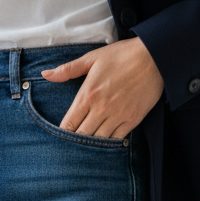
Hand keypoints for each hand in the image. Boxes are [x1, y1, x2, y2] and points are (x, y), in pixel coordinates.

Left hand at [41, 37, 163, 138]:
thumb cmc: (122, 55)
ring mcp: (117, 116)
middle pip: (82, 136)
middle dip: (75, 141)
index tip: (61, 135)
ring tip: (88, 144)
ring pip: (98, 141)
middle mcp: (101, 108)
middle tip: (72, 143)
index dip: (63, 133)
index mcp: (88, 94)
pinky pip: (117, 139)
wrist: (154, 56)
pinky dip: (110, 142)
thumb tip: (45, 74)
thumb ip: (67, 70)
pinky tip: (105, 139)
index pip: (69, 123)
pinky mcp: (132, 120)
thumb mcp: (92, 58)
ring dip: (92, 143)